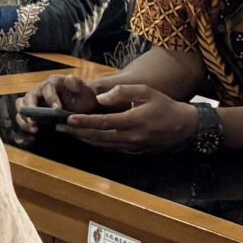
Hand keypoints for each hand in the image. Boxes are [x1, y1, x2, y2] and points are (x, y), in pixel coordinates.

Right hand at [15, 74, 103, 131]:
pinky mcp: (31, 110)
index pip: (48, 88)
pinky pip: (22, 115)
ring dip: (25, 117)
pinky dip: (24, 123)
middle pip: (30, 96)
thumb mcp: (84, 91)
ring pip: (22, 105)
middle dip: (31, 109)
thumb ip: (78, 85)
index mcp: (53, 82)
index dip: (51, 98)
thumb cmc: (82, 98)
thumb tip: (69, 79)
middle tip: (36, 121)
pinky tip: (33, 130)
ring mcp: (34, 99)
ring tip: (33, 127)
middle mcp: (40, 89)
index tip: (57, 110)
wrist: (82, 106)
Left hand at [65, 83, 199, 151]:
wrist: (184, 127)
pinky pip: (110, 147)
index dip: (84, 121)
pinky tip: (86, 137)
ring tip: (67, 132)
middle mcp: (131, 137)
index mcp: (133, 121)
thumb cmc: (165, 105)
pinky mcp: (133, 151)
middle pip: (97, 136)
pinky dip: (95, 143)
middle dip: (77, 132)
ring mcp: (132, 146)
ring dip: (83, 139)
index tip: (68, 118)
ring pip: (102, 144)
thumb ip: (123, 93)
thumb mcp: (146, 92)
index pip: (103, 122)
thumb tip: (101, 98)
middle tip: (59, 127)